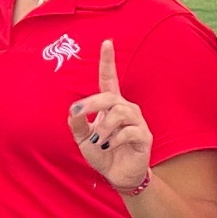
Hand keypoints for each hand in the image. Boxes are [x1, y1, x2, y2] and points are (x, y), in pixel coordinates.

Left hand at [68, 39, 152, 191]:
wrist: (117, 175)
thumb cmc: (101, 152)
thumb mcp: (82, 139)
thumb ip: (76, 125)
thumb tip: (72, 112)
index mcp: (111, 105)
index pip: (109, 79)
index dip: (108, 61)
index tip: (107, 42)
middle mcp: (125, 108)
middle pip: (110, 96)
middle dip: (91, 104)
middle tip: (77, 116)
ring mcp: (137, 122)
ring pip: (120, 112)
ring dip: (103, 128)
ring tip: (98, 141)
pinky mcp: (144, 136)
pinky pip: (129, 131)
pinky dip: (114, 140)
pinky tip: (109, 147)